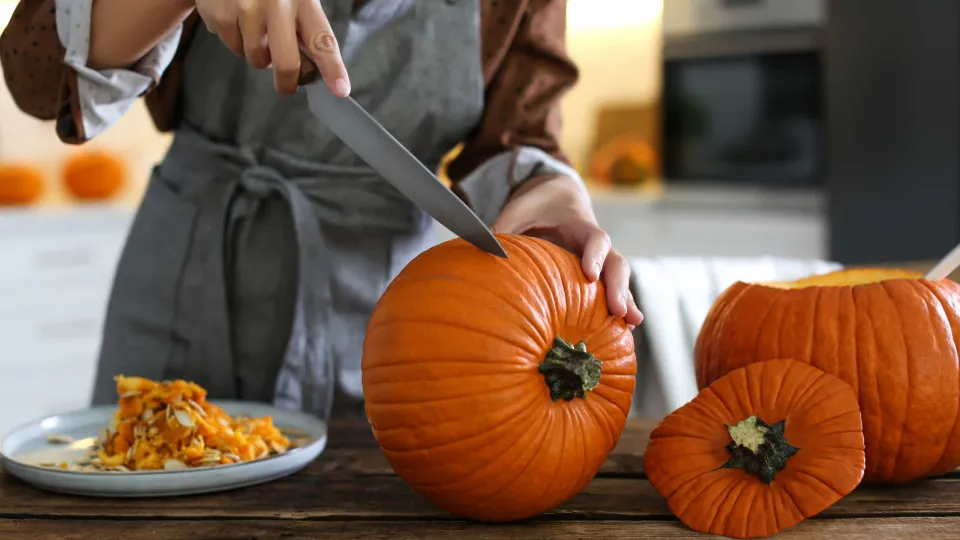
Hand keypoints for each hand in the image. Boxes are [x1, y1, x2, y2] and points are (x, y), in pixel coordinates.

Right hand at [194, 0, 350, 96]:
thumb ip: (302, 27)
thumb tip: (309, 68)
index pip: (321, 39)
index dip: (332, 68)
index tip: (340, 90)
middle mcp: (277, 3)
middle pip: (286, 62)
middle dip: (287, 82)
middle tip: (286, 87)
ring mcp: (247, 8)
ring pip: (256, 58)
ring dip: (257, 53)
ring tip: (254, 29)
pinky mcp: (221, 14)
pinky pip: (232, 46)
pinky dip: (234, 39)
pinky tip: (235, 17)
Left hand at [493, 175, 643, 328]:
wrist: (558, 195)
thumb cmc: (538, 204)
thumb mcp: (520, 209)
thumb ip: (504, 225)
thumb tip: (482, 247)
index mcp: (581, 226)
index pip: (596, 239)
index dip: (595, 255)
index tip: (589, 274)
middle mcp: (597, 245)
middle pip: (617, 263)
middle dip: (620, 287)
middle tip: (619, 310)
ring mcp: (600, 261)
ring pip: (619, 281)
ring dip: (627, 301)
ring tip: (632, 324)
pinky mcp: (597, 274)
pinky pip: (611, 291)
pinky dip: (618, 309)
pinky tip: (622, 332)